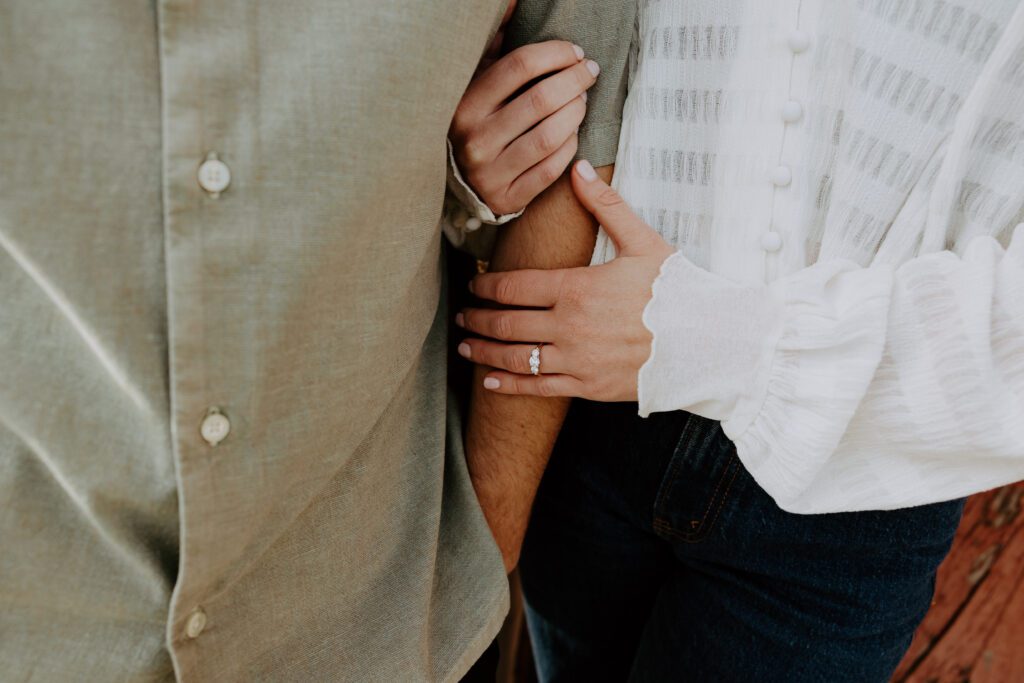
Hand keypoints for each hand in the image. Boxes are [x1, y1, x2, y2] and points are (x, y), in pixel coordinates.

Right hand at [449, 41, 599, 214]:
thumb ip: (495, 46)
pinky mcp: (509, 198)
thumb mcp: (477, 83)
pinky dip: (571, 146)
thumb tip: (515, 4)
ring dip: (577, 112)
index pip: (518, 67)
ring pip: (551, 135)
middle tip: (589, 72)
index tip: (574, 52)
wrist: (461, 184)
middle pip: (541, 99)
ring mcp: (491, 172)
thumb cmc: (478, 123)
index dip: (555, 54)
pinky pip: (553, 167)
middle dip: (575, 80)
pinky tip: (573, 132)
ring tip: (583, 100)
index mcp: (464, 105)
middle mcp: (474, 139)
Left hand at [456, 160, 673, 399]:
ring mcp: (576, 360)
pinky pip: (539, 388)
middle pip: (506, 322)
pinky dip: (510, 385)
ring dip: (485, 351)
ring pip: (516, 357)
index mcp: (576, 288)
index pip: (514, 286)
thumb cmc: (677, 290)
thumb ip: (605, 206)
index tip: (473, 286)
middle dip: (478, 318)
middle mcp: (568, 326)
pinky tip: (490, 382)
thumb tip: (578, 168)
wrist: (708, 342)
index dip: (486, 286)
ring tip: (466, 346)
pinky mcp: (587, 387)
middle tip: (461, 316)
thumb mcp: (643, 242)